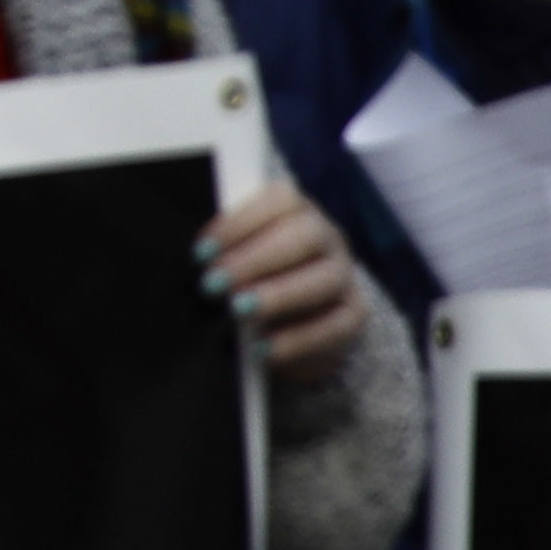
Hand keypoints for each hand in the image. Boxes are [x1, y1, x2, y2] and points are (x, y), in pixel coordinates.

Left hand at [201, 177, 365, 386]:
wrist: (288, 314)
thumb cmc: (247, 269)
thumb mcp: (233, 251)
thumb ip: (222, 248)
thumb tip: (196, 260)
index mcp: (295, 208)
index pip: (279, 200)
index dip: (238, 224)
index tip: (200, 253)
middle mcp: (327, 237)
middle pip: (303, 237)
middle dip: (254, 261)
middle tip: (213, 284)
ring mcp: (344, 276)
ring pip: (323, 281)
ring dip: (277, 296)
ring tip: (237, 311)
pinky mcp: (354, 316)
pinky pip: (336, 328)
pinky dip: (297, 340)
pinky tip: (262, 348)